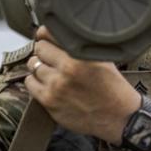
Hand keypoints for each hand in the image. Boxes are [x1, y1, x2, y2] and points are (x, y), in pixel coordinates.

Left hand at [24, 27, 140, 143]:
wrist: (120, 118)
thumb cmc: (113, 88)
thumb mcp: (103, 57)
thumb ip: (80, 44)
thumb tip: (57, 33)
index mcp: (81, 56)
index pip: (49, 33)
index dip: (47, 34)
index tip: (46, 37)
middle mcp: (67, 69)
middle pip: (39, 48)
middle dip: (44, 51)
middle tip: (52, 56)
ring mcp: (56, 87)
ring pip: (33, 65)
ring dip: (39, 66)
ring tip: (51, 70)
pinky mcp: (49, 102)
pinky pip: (30, 83)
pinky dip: (35, 81)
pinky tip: (46, 83)